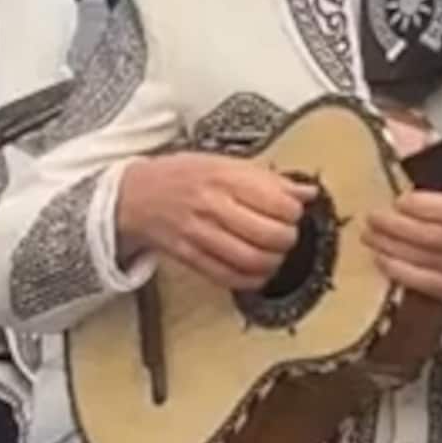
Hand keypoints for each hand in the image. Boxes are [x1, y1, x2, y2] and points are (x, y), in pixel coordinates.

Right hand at [116, 150, 311, 288]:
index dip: (294, 212)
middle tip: (286, 234)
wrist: (134, 195)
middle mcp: (211, 205)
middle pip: (269, 235)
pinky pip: (229, 277)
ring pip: (252, 260)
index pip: (278, 202)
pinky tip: (257, 272)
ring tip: (274, 254)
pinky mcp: (190, 257)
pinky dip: (251, 280)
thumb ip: (267, 179)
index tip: (293, 211)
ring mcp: (199, 234)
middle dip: (287, 239)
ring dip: (273, 262)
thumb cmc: (181, 176)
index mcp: (224, 176)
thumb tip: (307, 192)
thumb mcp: (224, 163)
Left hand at [364, 183, 441, 320]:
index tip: (402, 199)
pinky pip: (430, 285)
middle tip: (375, 216)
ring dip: (394, 248)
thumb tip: (423, 139)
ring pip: (430, 262)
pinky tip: (384, 260)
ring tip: (371, 236)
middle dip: (400, 227)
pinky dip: (402, 272)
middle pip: (439, 238)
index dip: (429, 206)